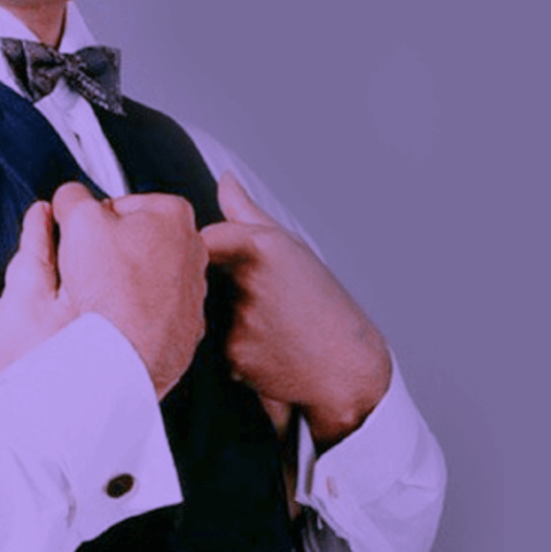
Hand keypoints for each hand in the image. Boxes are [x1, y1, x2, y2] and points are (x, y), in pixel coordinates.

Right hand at [52, 182, 207, 397]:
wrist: (127, 353)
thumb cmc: (110, 288)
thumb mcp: (77, 220)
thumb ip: (72, 196)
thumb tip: (71, 197)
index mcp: (174, 213)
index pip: (120, 205)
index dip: (93, 224)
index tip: (85, 241)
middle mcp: (194, 249)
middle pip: (135, 240)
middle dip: (111, 252)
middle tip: (91, 270)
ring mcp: (194, 290)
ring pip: (145, 275)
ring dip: (123, 283)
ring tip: (103, 298)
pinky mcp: (187, 325)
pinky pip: (153, 309)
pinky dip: (135, 312)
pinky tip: (119, 319)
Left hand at [202, 171, 392, 448]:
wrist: (349, 372)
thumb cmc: (324, 307)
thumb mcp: (293, 251)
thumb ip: (247, 214)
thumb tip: (225, 179)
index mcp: (263, 246)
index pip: (203, 238)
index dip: (207, 251)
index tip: (221, 262)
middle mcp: (248, 280)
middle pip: (200, 274)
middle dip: (217, 285)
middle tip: (264, 304)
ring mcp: (239, 319)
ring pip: (206, 310)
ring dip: (226, 318)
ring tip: (270, 329)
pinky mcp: (231, 355)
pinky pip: (214, 342)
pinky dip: (232, 346)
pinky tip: (265, 351)